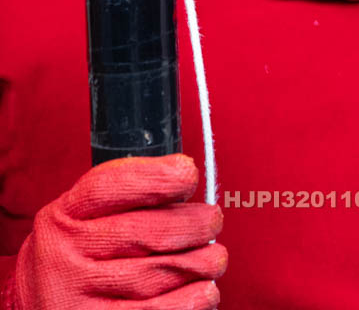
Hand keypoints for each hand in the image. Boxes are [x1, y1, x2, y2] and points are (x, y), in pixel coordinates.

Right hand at [11, 154, 225, 308]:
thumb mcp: (78, 217)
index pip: (111, 187)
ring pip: (156, 275)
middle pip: (143, 232)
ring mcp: (77, 297)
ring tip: (216, 257)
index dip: (156, 177)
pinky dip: (189, 302)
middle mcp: (66, 256)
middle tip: (213, 220)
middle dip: (192, 224)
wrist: (32, 308)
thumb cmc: (72, 255)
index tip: (189, 173)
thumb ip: (122, 198)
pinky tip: (206, 292)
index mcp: (64, 217)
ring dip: (199, 264)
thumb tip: (183, 181)